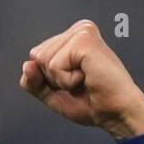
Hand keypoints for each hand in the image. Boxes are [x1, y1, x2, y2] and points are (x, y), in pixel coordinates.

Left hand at [19, 19, 143, 138]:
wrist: (115, 113)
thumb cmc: (91, 104)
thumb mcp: (53, 94)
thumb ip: (34, 81)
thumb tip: (27, 64)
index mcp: (72, 38)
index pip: (35, 57)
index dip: (48, 80)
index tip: (74, 84)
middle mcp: (78, 30)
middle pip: (36, 56)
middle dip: (53, 79)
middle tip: (81, 83)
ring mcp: (81, 32)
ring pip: (43, 60)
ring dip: (61, 80)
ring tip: (85, 80)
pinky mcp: (83, 40)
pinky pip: (54, 66)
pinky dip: (67, 80)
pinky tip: (87, 78)